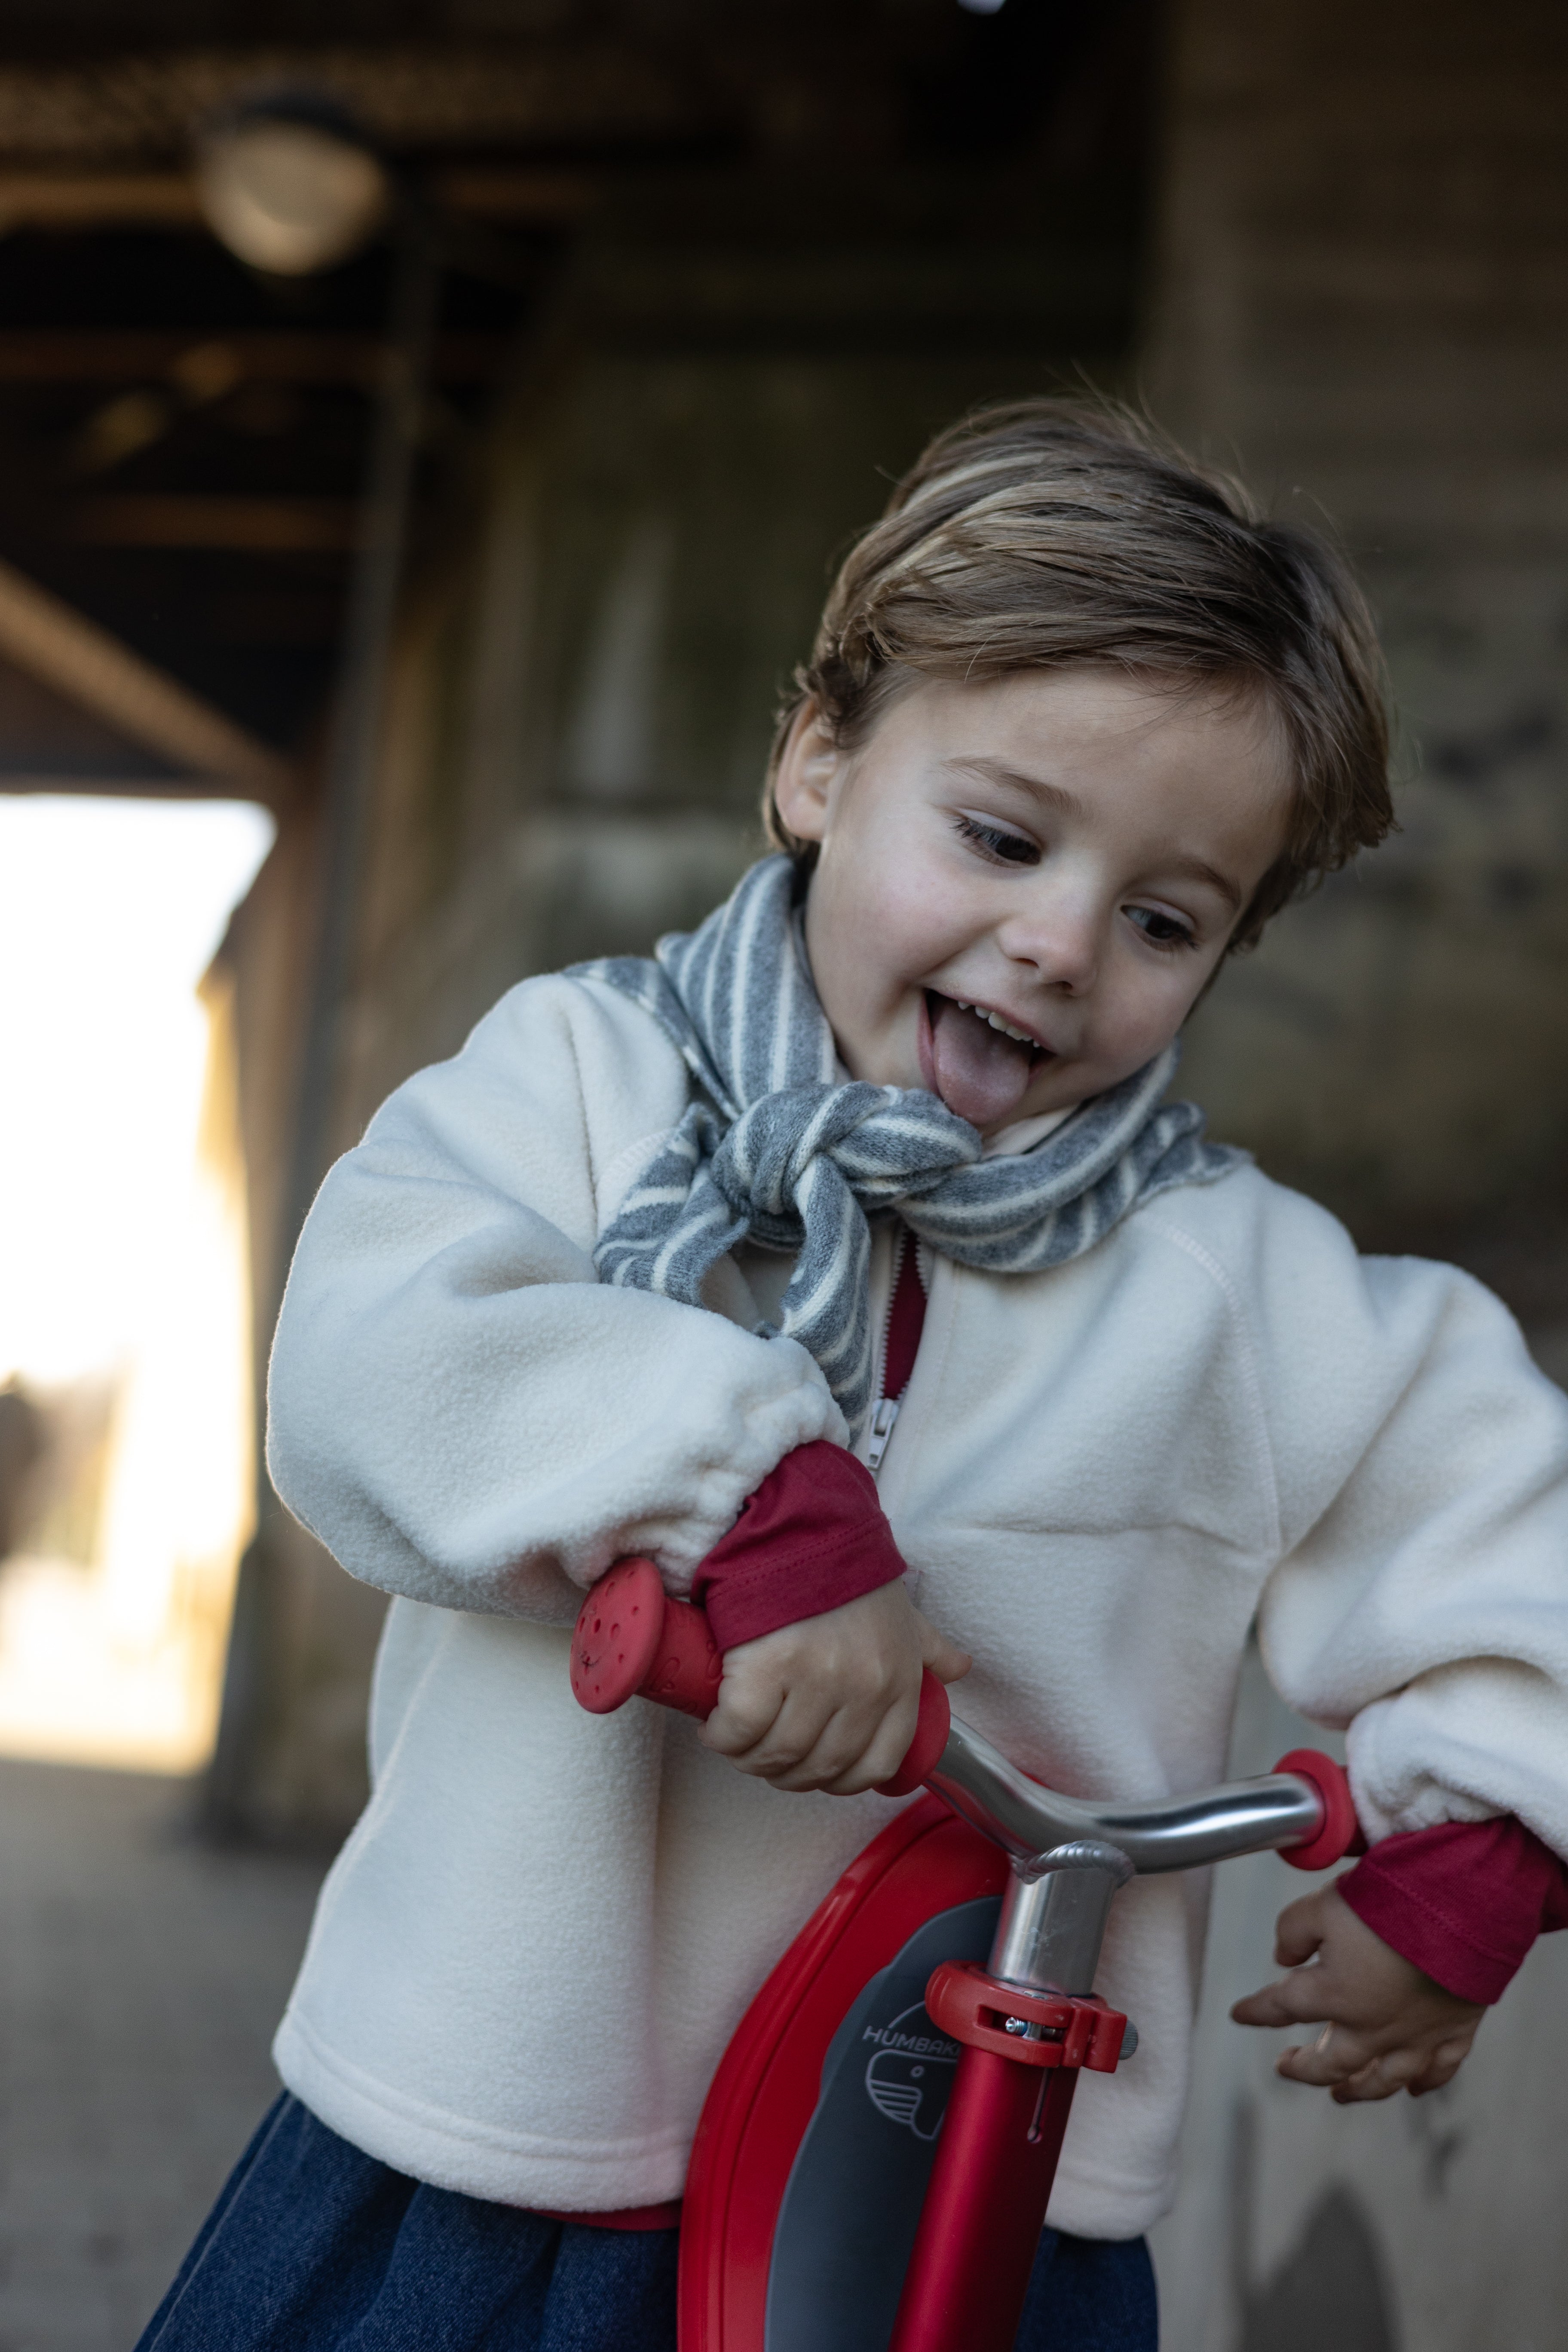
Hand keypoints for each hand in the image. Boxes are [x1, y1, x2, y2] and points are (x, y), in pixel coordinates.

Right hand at [699, 1580, 969, 1796]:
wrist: (800, 1528)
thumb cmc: (847, 1573)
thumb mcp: (903, 1614)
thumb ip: (930, 1647)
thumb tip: (959, 1668)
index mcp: (897, 1684)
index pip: (876, 1764)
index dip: (840, 1778)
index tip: (814, 1769)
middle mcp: (861, 1690)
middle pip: (819, 1766)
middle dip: (788, 1772)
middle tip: (767, 1757)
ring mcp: (813, 1681)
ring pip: (777, 1755)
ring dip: (751, 1759)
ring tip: (738, 1743)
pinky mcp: (764, 1668)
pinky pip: (739, 1730)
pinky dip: (723, 1737)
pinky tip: (716, 1727)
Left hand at [1230, 1882, 1483, 2101]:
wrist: (1461, 1910)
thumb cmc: (1387, 1903)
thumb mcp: (1321, 1905)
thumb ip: (1292, 1933)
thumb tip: (1282, 1957)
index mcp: (1333, 1995)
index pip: (1281, 2008)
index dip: (1256, 2011)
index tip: (1238, 2014)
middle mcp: (1372, 2026)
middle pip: (1330, 2061)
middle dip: (1304, 2068)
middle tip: (1285, 2067)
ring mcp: (1416, 2035)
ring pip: (1382, 2079)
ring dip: (1358, 2089)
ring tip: (1341, 2094)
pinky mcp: (1455, 2029)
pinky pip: (1439, 2070)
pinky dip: (1425, 2083)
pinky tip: (1414, 2089)